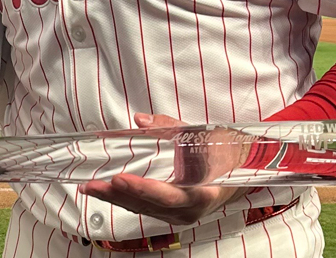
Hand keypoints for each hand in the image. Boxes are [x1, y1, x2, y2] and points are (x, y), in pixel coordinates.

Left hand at [79, 113, 244, 227]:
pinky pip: (145, 208)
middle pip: (149, 205)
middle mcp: (190, 209)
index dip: (144, 189)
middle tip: (93, 185)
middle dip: (118, 195)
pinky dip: (125, 199)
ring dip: (116, 199)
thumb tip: (141, 120)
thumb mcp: (204, 134)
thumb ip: (170, 127)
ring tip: (90, 188)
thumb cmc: (227, 152)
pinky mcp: (172, 212)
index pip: (169, 195)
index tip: (121, 179)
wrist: (244, 168)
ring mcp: (180, 214)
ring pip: (143, 208)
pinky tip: (107, 192)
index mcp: (202, 192)